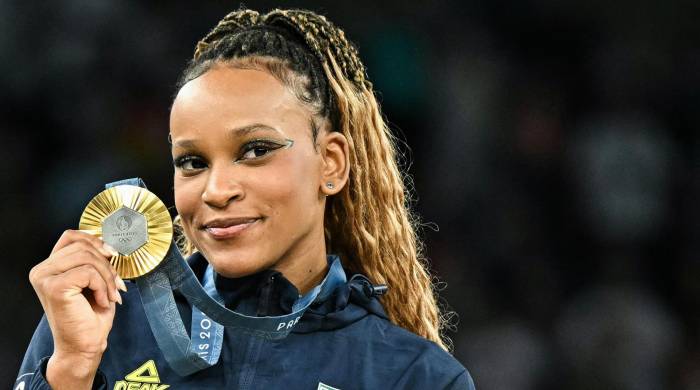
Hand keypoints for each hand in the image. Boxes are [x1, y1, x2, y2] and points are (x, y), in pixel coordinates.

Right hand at [29, 229, 125, 388]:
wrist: (85, 345)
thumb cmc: (90, 316)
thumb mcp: (94, 280)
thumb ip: (93, 259)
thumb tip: (108, 243)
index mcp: (50, 266)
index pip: (71, 236)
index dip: (94, 241)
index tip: (112, 254)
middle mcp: (41, 270)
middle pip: (82, 246)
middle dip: (107, 265)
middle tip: (116, 285)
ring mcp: (45, 278)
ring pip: (87, 258)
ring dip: (107, 277)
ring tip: (110, 295)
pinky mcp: (54, 287)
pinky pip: (88, 272)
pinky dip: (102, 286)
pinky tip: (102, 301)